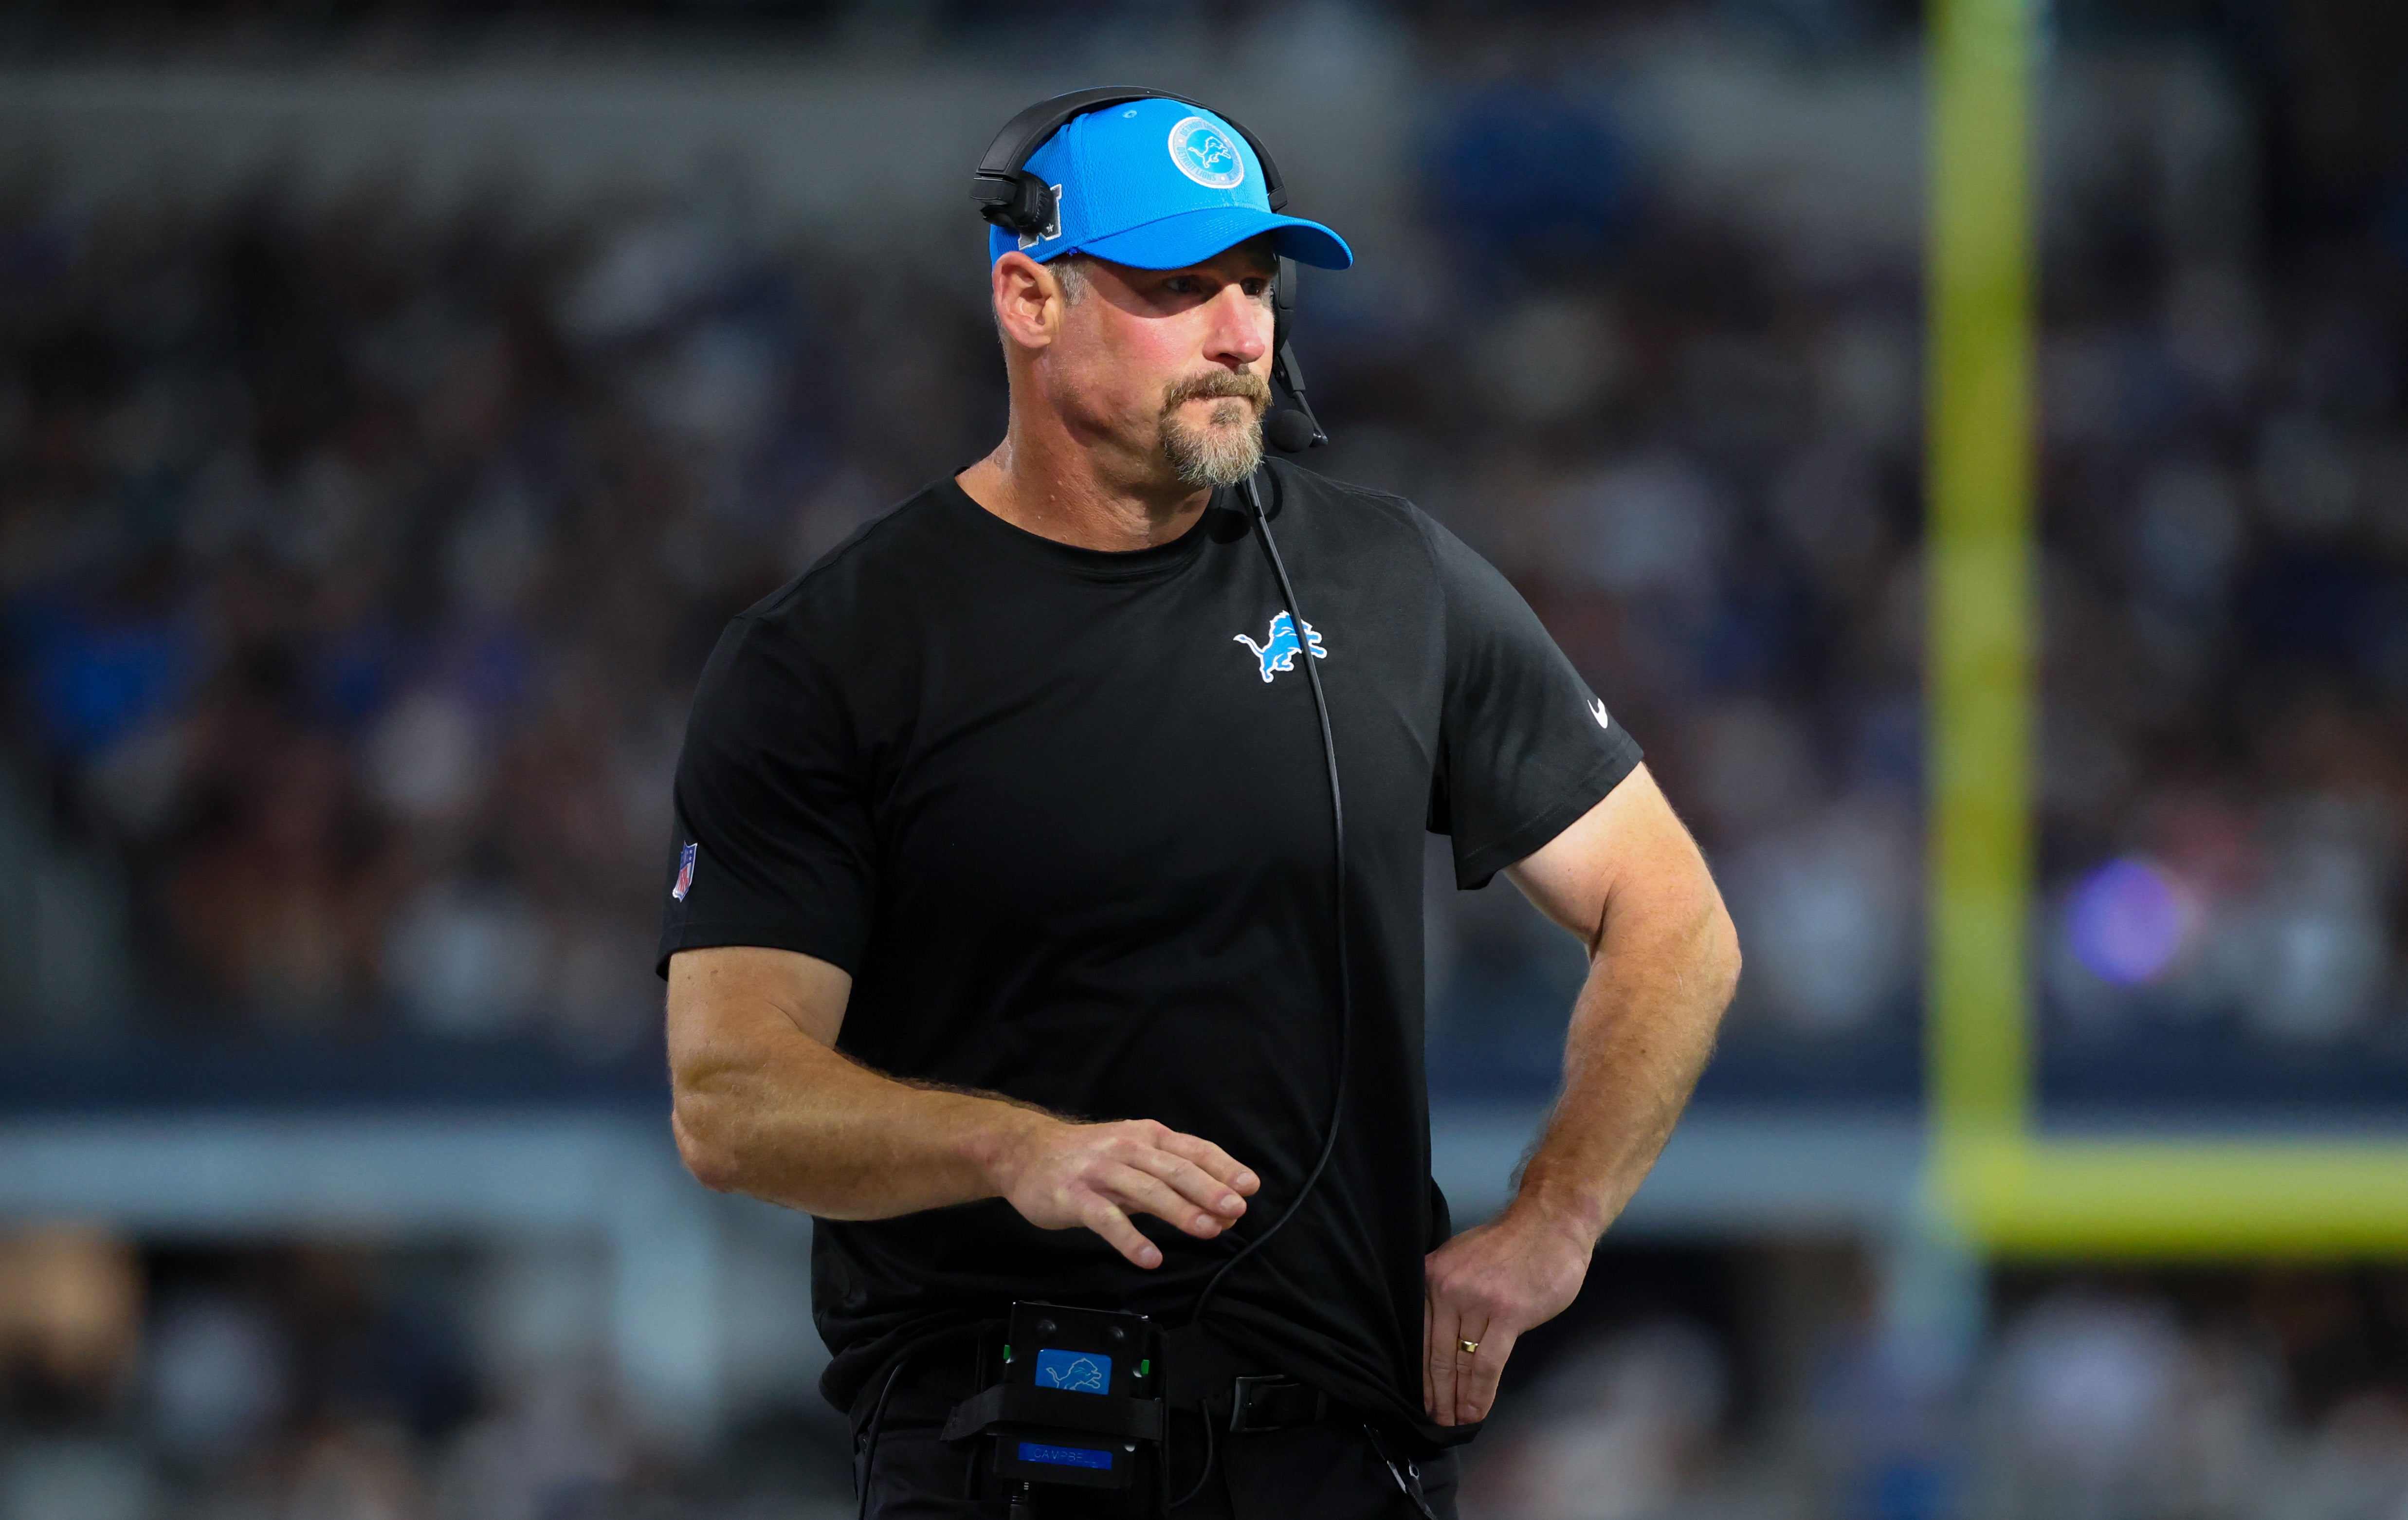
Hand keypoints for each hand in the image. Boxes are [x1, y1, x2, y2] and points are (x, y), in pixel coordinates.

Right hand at [990, 1116, 1258, 1268]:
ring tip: (1207, 1230)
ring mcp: (1099, 1171)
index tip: (1250, 1186)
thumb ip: (1171, 1183)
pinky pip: (1106, 1219)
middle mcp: (1126, 1149)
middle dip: (1208, 1188)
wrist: (1025, 1153)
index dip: (1222, 1166)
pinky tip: (1150, 1258)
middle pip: (1173, 1168)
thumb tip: (1221, 1212)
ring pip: (1145, 1190)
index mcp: (1146, 1137)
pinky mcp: (1073, 1196)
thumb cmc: (1089, 1159)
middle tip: (1236, 1209)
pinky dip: (1130, 1239)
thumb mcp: (1133, 1160)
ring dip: (1178, 1210)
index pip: (1192, 1149)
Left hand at [1422, 1206, 1591, 1426]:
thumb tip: (1439, 1336)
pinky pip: (1486, 1364)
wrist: (1550, 1224)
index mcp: (1432, 1276)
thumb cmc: (1511, 1245)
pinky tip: (1476, 1412)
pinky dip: (1480, 1393)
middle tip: (1435, 1421)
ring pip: (1459, 1362)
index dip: (1421, 1372)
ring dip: (1457, 1400)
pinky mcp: (1506, 1314)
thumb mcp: (1462, 1261)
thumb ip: (1447, 1294)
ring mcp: (1476, 1301)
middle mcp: (1446, 1288)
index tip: (1422, 1398)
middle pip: (1435, 1354)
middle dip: (1435, 1393)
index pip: (1419, 1335)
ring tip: (1455, 1423)